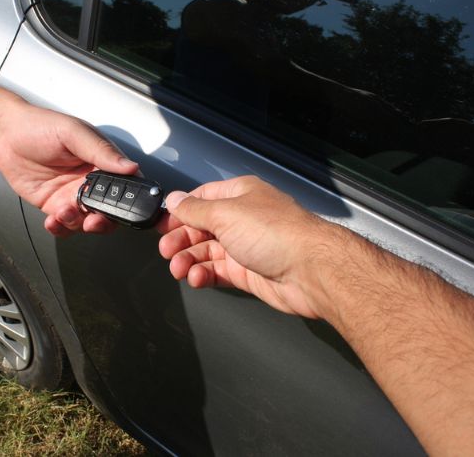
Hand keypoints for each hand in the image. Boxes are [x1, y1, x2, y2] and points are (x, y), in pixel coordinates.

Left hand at [0, 101, 138, 235]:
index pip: (125, 185)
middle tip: (93, 219)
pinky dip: (61, 228)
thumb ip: (102, 152)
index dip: (128, 200)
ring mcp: (73, 195)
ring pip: (88, 222)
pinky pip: (65, 225)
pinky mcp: (55, 206)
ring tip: (65, 213)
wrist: (4, 135)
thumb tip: (130, 166)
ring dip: (79, 224)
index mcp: (102, 162)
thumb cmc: (39, 126)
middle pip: (110, 210)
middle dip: (104, 220)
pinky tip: (53, 220)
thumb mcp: (73, 133)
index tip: (121, 208)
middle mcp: (91, 181)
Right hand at [158, 176, 336, 318]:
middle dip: (181, 239)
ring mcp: (246, 247)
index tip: (163, 223)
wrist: (310, 270)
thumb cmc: (277, 233)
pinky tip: (196, 277)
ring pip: (207, 252)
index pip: (202, 199)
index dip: (181, 211)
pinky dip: (204, 275)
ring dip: (189, 260)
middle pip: (201, 228)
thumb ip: (195, 210)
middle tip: (167, 250)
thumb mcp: (225, 214)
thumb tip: (174, 200)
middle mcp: (243, 219)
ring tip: (179, 268)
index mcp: (240, 195)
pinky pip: (218, 272)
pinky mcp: (249, 273)